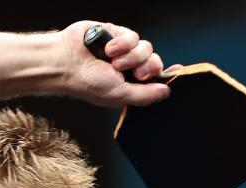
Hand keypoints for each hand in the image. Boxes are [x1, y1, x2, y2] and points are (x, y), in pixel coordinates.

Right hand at [58, 21, 181, 107]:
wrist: (66, 61)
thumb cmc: (88, 82)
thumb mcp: (120, 95)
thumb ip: (145, 94)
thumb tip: (166, 91)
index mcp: (132, 85)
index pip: (157, 79)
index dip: (168, 75)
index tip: (178, 71)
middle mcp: (130, 68)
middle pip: (155, 62)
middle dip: (147, 67)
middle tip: (134, 73)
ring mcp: (125, 50)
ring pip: (146, 48)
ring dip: (131, 56)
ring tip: (113, 62)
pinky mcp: (118, 34)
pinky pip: (133, 36)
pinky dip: (122, 44)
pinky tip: (108, 49)